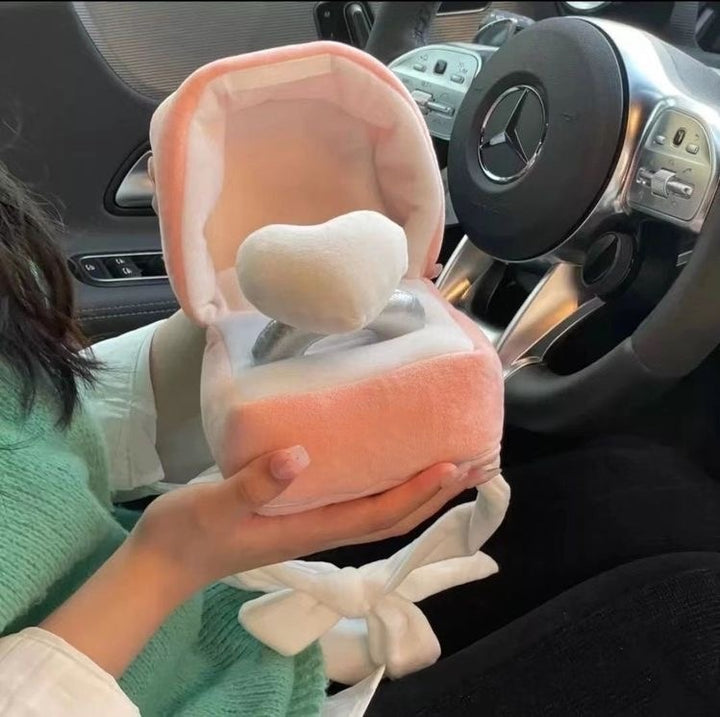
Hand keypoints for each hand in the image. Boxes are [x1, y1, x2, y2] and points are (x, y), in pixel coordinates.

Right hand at [128, 446, 480, 596]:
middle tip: (471, 462)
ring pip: (376, 509)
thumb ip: (255, 483)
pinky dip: (380, 484)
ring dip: (414, 489)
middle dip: (433, 493)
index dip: (418, 492)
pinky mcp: (296, 513)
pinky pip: (352, 499)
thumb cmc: (188, 533)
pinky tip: (382, 463)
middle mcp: (319, 528)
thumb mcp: (217, 505)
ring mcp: (309, 523)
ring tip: (443, 463)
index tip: (454, 466)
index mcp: (309, 529)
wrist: (163, 560)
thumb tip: (300, 456)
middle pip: (390, 516)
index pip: (378, 514)